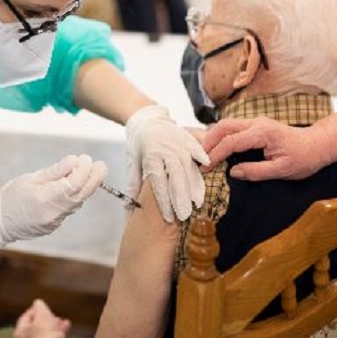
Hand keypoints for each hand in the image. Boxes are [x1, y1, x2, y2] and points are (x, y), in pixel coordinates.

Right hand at [0, 154, 106, 246]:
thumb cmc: (10, 196)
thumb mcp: (31, 179)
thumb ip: (55, 172)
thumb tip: (74, 161)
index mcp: (45, 199)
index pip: (74, 183)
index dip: (84, 169)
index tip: (85, 158)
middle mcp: (54, 212)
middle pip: (82, 194)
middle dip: (94, 178)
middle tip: (100, 165)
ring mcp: (55, 221)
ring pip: (78, 202)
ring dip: (87, 186)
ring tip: (90, 172)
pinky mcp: (55, 225)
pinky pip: (70, 208)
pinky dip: (76, 195)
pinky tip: (76, 185)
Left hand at [13, 299, 71, 337]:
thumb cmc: (44, 332)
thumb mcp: (41, 312)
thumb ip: (39, 305)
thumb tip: (37, 303)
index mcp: (19, 334)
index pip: (24, 317)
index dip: (34, 309)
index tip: (42, 305)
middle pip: (35, 326)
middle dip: (46, 318)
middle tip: (53, 314)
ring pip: (45, 333)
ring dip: (54, 325)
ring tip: (62, 320)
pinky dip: (58, 333)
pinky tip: (66, 327)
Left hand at [125, 105, 209, 221]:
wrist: (145, 120)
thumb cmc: (139, 145)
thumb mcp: (133, 162)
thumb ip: (134, 183)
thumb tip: (128, 206)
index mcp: (150, 157)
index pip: (158, 182)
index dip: (164, 200)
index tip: (169, 216)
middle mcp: (164, 150)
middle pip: (175, 176)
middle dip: (180, 197)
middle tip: (185, 215)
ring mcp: (176, 142)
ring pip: (187, 164)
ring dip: (193, 184)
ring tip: (197, 201)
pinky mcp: (185, 137)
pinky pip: (195, 147)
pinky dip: (201, 156)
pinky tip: (208, 166)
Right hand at [202, 117, 332, 180]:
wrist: (317, 145)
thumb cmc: (304, 158)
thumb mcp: (282, 170)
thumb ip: (257, 171)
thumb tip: (233, 172)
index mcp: (262, 133)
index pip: (231, 142)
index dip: (215, 156)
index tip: (204, 169)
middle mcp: (256, 123)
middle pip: (223, 127)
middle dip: (207, 143)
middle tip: (198, 161)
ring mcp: (255, 123)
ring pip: (226, 125)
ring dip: (212, 139)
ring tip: (204, 157)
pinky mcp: (255, 127)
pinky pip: (232, 129)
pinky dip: (220, 138)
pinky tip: (216, 151)